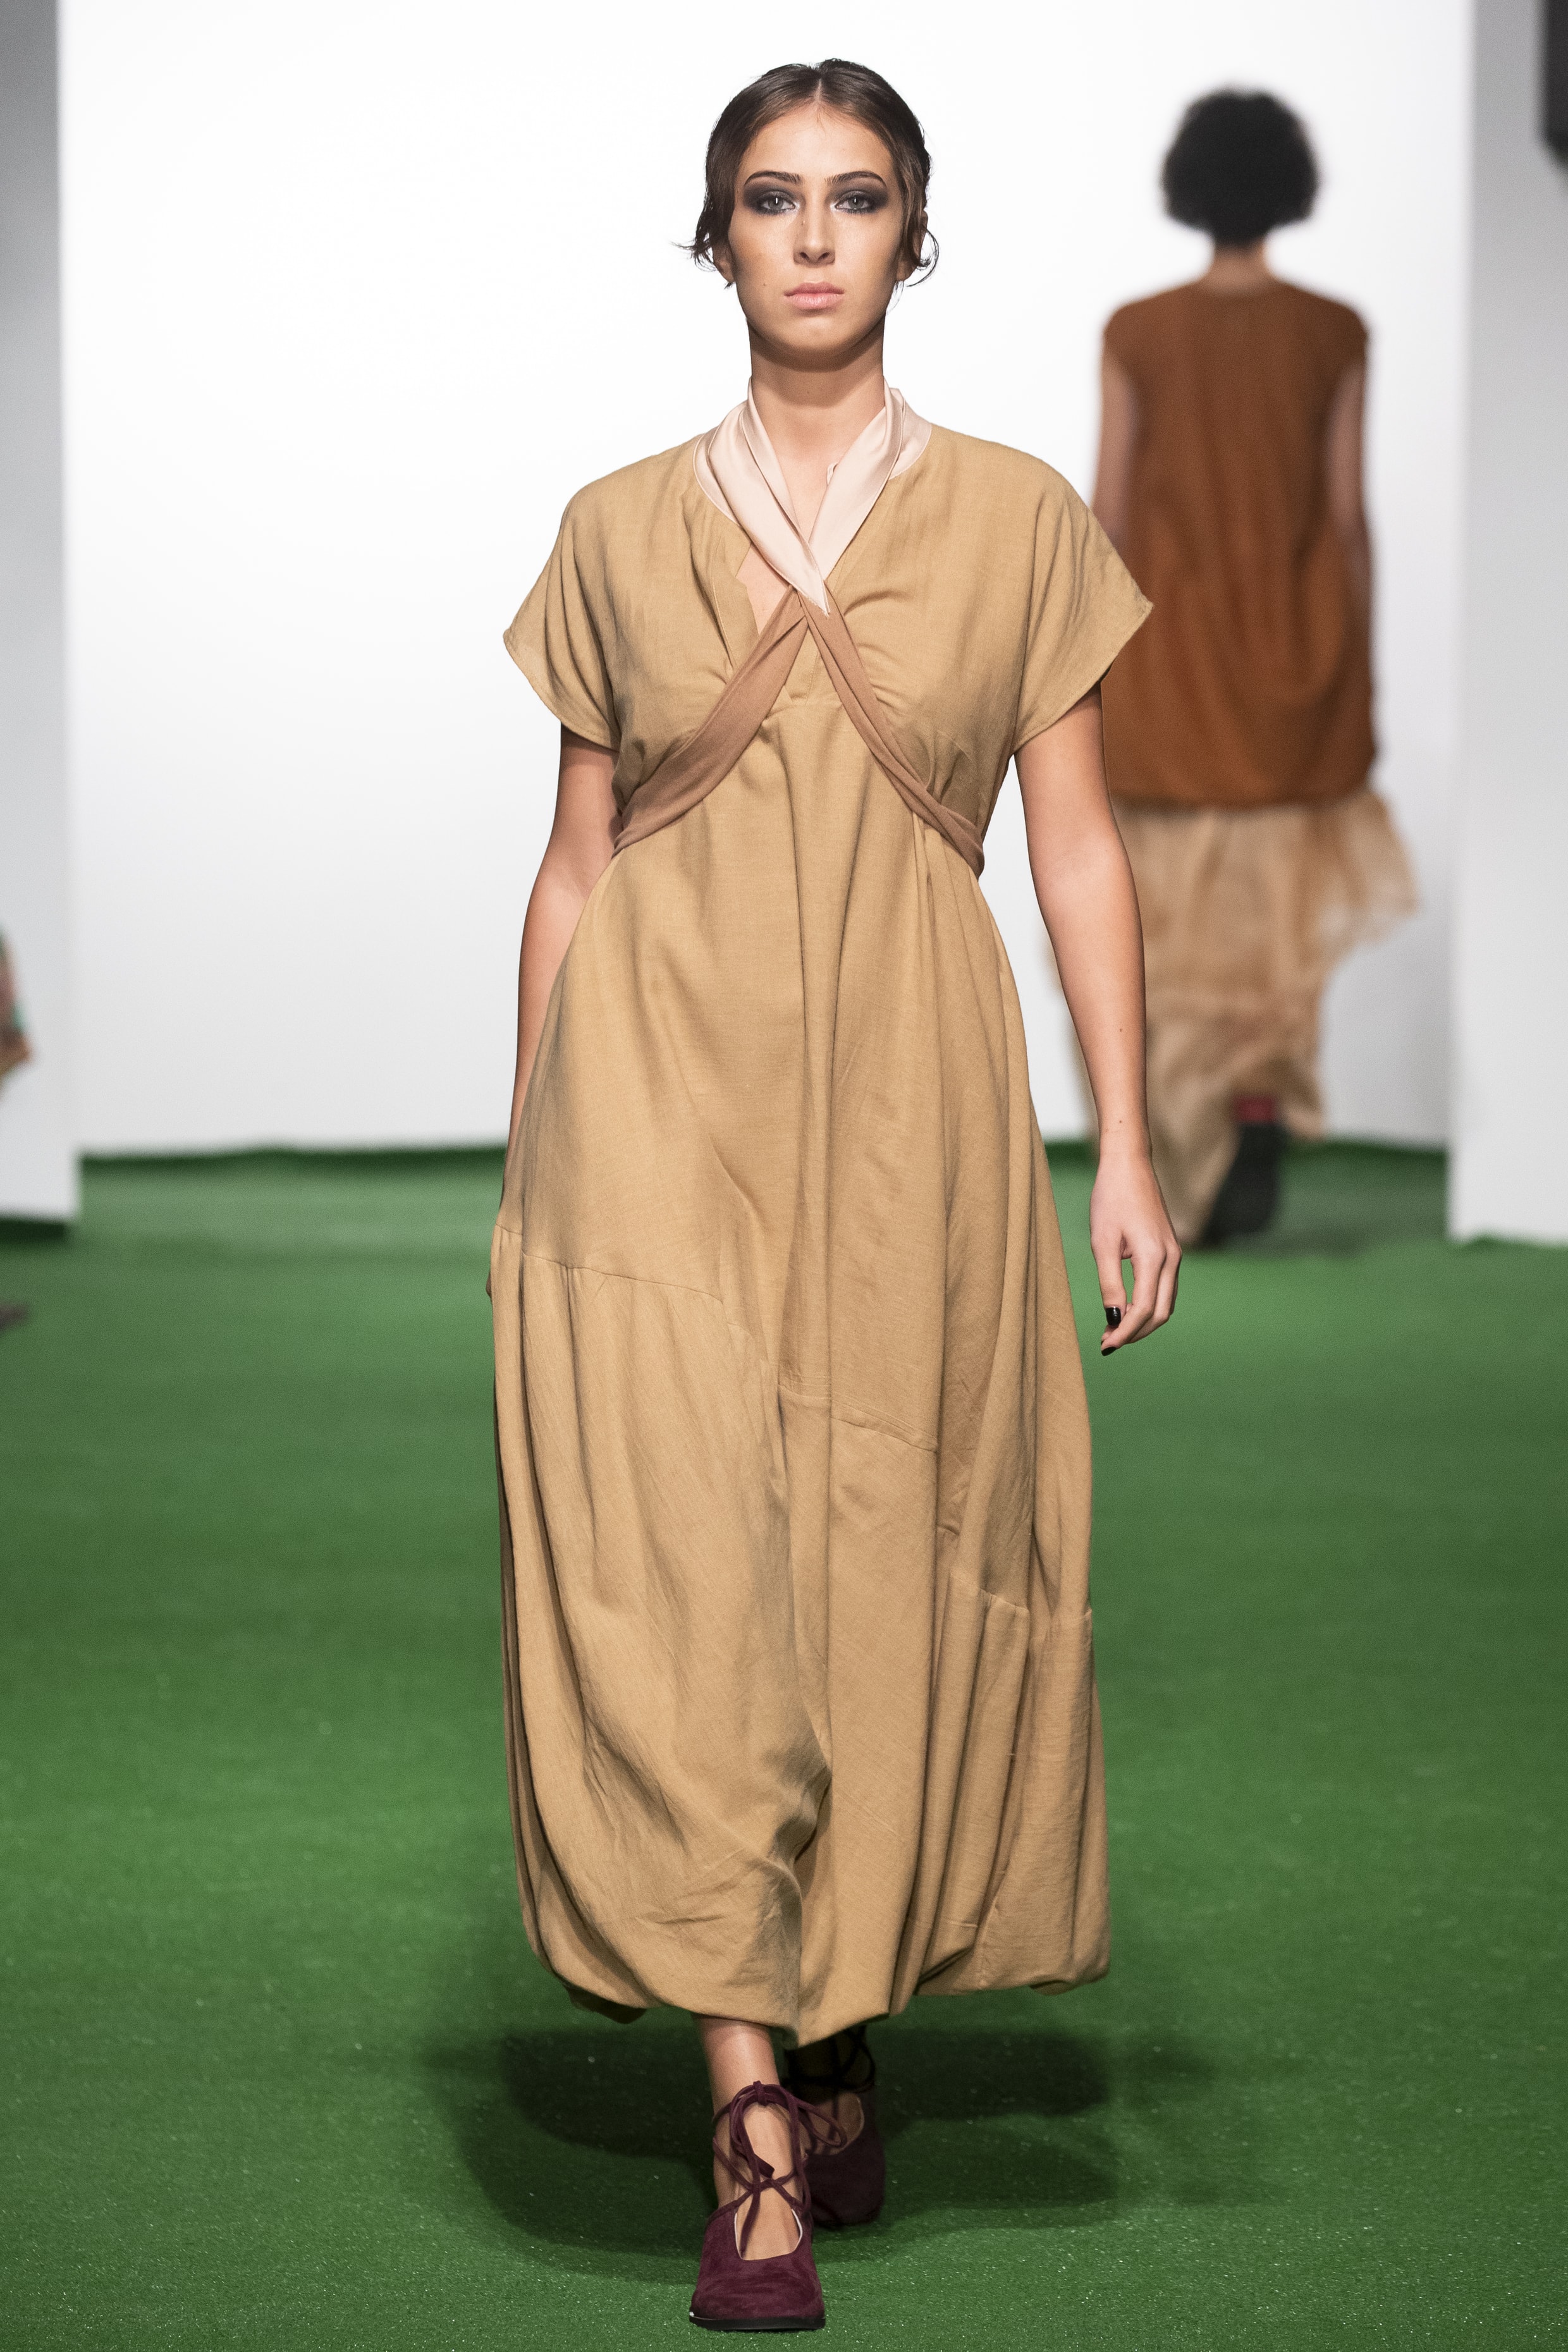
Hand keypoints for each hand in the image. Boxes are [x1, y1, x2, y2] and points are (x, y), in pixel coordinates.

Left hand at [1090, 1147, 1179, 1353]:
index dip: (1125, 1332)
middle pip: (1161, 1312)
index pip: (1144, 1310)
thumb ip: (1110, 1284)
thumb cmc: (1110, 1199)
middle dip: (1136, 1332)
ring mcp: (1174, 1253)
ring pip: (1166, 1302)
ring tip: (1113, 1328)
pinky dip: (1148, 1303)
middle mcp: (1171, 1258)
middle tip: (1107, 1341)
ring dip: (1143, 1320)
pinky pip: (1164, 1287)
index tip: (1105, 1346)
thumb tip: (1114, 1319)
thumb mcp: (1102, 1243)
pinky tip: (1126, 1307)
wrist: (1129, 1165)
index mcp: (1154, 1256)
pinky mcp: (1170, 1249)